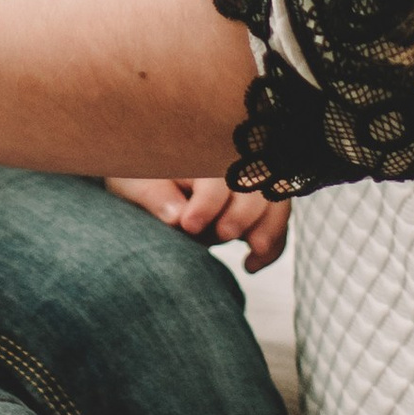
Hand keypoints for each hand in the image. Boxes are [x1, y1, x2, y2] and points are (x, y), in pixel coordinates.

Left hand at [106, 174, 290, 267]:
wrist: (147, 179)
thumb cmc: (141, 177)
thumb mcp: (136, 183)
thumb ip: (155, 197)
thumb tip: (177, 217)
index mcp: (198, 149)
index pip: (215, 174)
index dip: (208, 201)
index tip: (189, 225)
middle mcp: (230, 159)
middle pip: (254, 182)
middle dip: (244, 212)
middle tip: (223, 234)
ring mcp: (248, 180)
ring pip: (275, 200)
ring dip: (269, 227)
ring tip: (254, 253)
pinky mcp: (257, 204)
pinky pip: (277, 221)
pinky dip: (273, 244)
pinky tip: (251, 265)